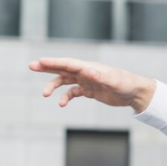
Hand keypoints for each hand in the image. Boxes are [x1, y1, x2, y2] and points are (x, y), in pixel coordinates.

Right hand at [30, 57, 156, 112]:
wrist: (135, 93)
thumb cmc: (126, 84)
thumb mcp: (113, 81)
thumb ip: (99, 76)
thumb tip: (87, 71)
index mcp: (89, 67)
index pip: (68, 63)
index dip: (54, 62)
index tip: (40, 62)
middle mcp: (86, 72)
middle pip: (63, 68)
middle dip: (47, 67)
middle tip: (31, 65)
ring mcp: (87, 81)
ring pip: (65, 81)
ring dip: (54, 85)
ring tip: (45, 94)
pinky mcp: (90, 91)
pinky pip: (73, 93)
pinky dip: (66, 97)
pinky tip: (61, 104)